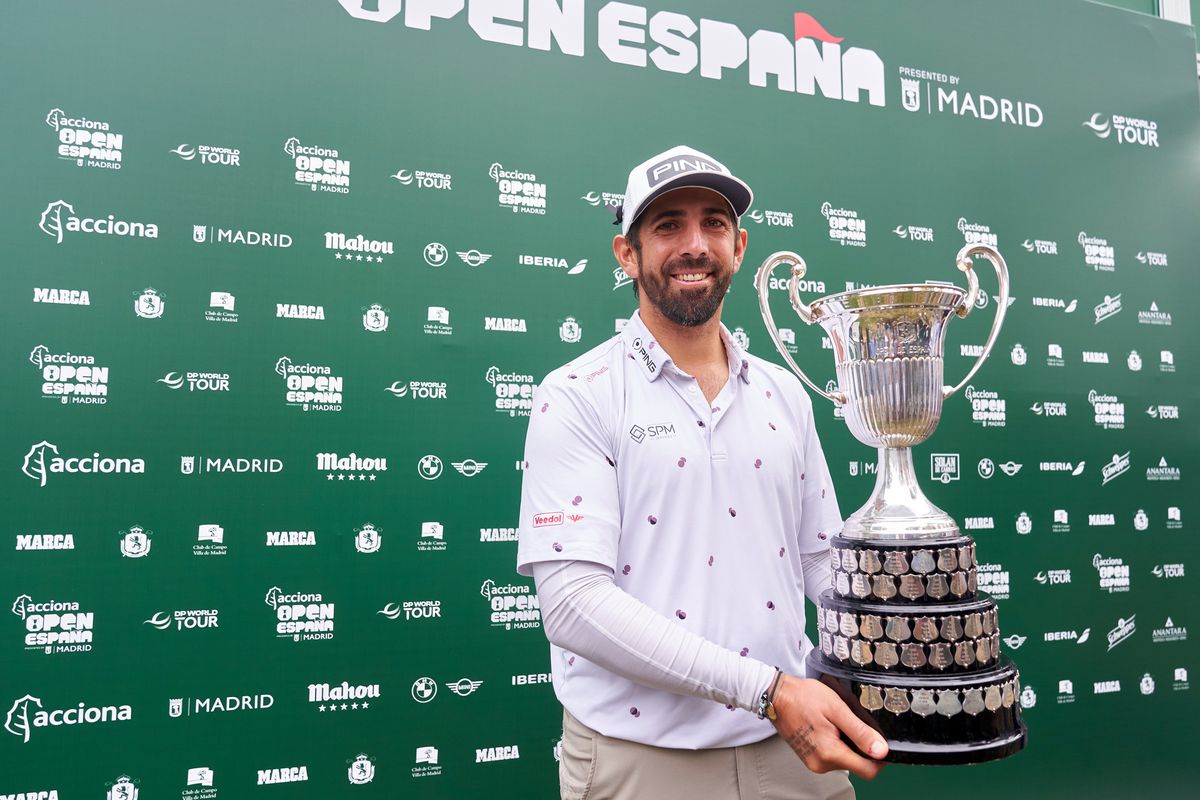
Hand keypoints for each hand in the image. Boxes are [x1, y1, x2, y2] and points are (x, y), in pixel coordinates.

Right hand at [769, 674, 887, 779]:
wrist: (777, 696)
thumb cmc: (803, 697)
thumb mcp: (837, 709)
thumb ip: (860, 732)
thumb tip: (881, 750)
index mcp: (830, 753)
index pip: (869, 771)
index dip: (880, 758)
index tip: (880, 742)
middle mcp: (821, 764)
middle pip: (858, 765)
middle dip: (861, 746)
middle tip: (851, 722)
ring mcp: (815, 762)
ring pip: (846, 759)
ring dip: (848, 743)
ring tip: (837, 721)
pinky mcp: (811, 758)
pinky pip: (833, 756)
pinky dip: (837, 743)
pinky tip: (829, 726)